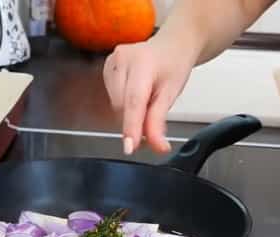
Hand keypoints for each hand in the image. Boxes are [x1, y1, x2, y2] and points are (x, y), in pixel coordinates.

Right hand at [103, 38, 195, 154]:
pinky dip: (123, 104)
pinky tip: (136, 94)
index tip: (130, 148)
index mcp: (143, 63)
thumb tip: (157, 147)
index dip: (131, 127)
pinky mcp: (105, 67)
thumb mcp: (172, 93)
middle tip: (152, 123)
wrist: (171, 45)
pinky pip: (111, 97)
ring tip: (146, 100)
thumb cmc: (174, 65)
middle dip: (134, 122)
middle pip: (122, 106)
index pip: (133, 101)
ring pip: (115, 105)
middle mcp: (122, 59)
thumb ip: (159, 121)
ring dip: (129, 113)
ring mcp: (110, 61)